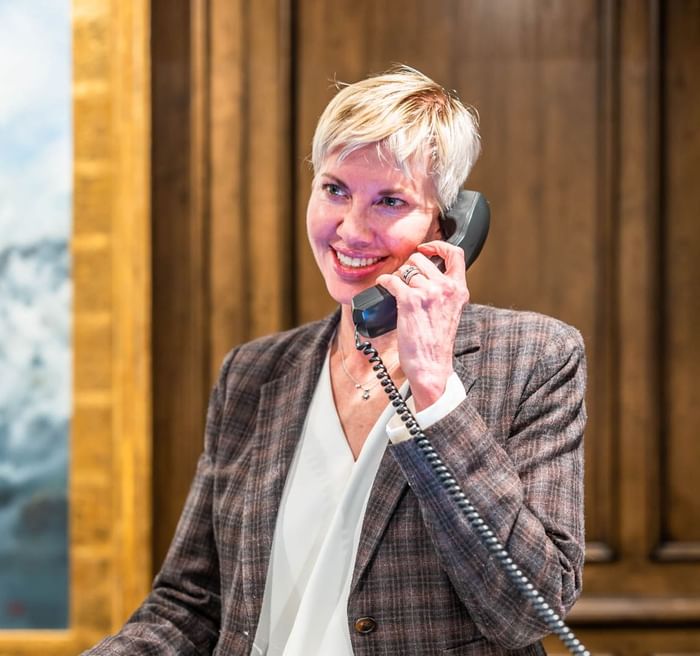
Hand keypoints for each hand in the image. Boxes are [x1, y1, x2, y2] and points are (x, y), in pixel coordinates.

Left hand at [376, 240, 468, 411]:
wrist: (431, 366)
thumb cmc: (437, 344)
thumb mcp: (450, 312)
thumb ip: (445, 292)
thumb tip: (425, 275)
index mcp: (459, 290)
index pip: (455, 253)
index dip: (437, 245)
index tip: (426, 248)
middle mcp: (446, 288)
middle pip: (421, 260)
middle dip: (409, 268)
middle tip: (405, 282)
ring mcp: (428, 293)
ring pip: (405, 270)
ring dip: (397, 278)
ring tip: (396, 291)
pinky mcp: (409, 300)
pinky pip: (391, 280)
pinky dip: (384, 282)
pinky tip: (383, 287)